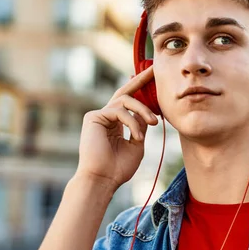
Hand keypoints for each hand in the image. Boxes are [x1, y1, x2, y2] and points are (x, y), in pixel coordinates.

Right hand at [76, 66, 158, 189]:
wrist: (103, 179)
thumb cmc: (119, 167)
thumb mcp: (137, 144)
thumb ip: (141, 126)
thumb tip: (147, 112)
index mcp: (117, 122)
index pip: (130, 102)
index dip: (141, 89)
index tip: (155, 78)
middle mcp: (106, 116)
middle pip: (125, 92)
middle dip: (140, 79)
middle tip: (154, 70)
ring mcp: (99, 115)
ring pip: (126, 100)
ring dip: (143, 110)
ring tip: (153, 122)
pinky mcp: (94, 117)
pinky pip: (119, 111)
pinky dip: (132, 122)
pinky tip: (136, 136)